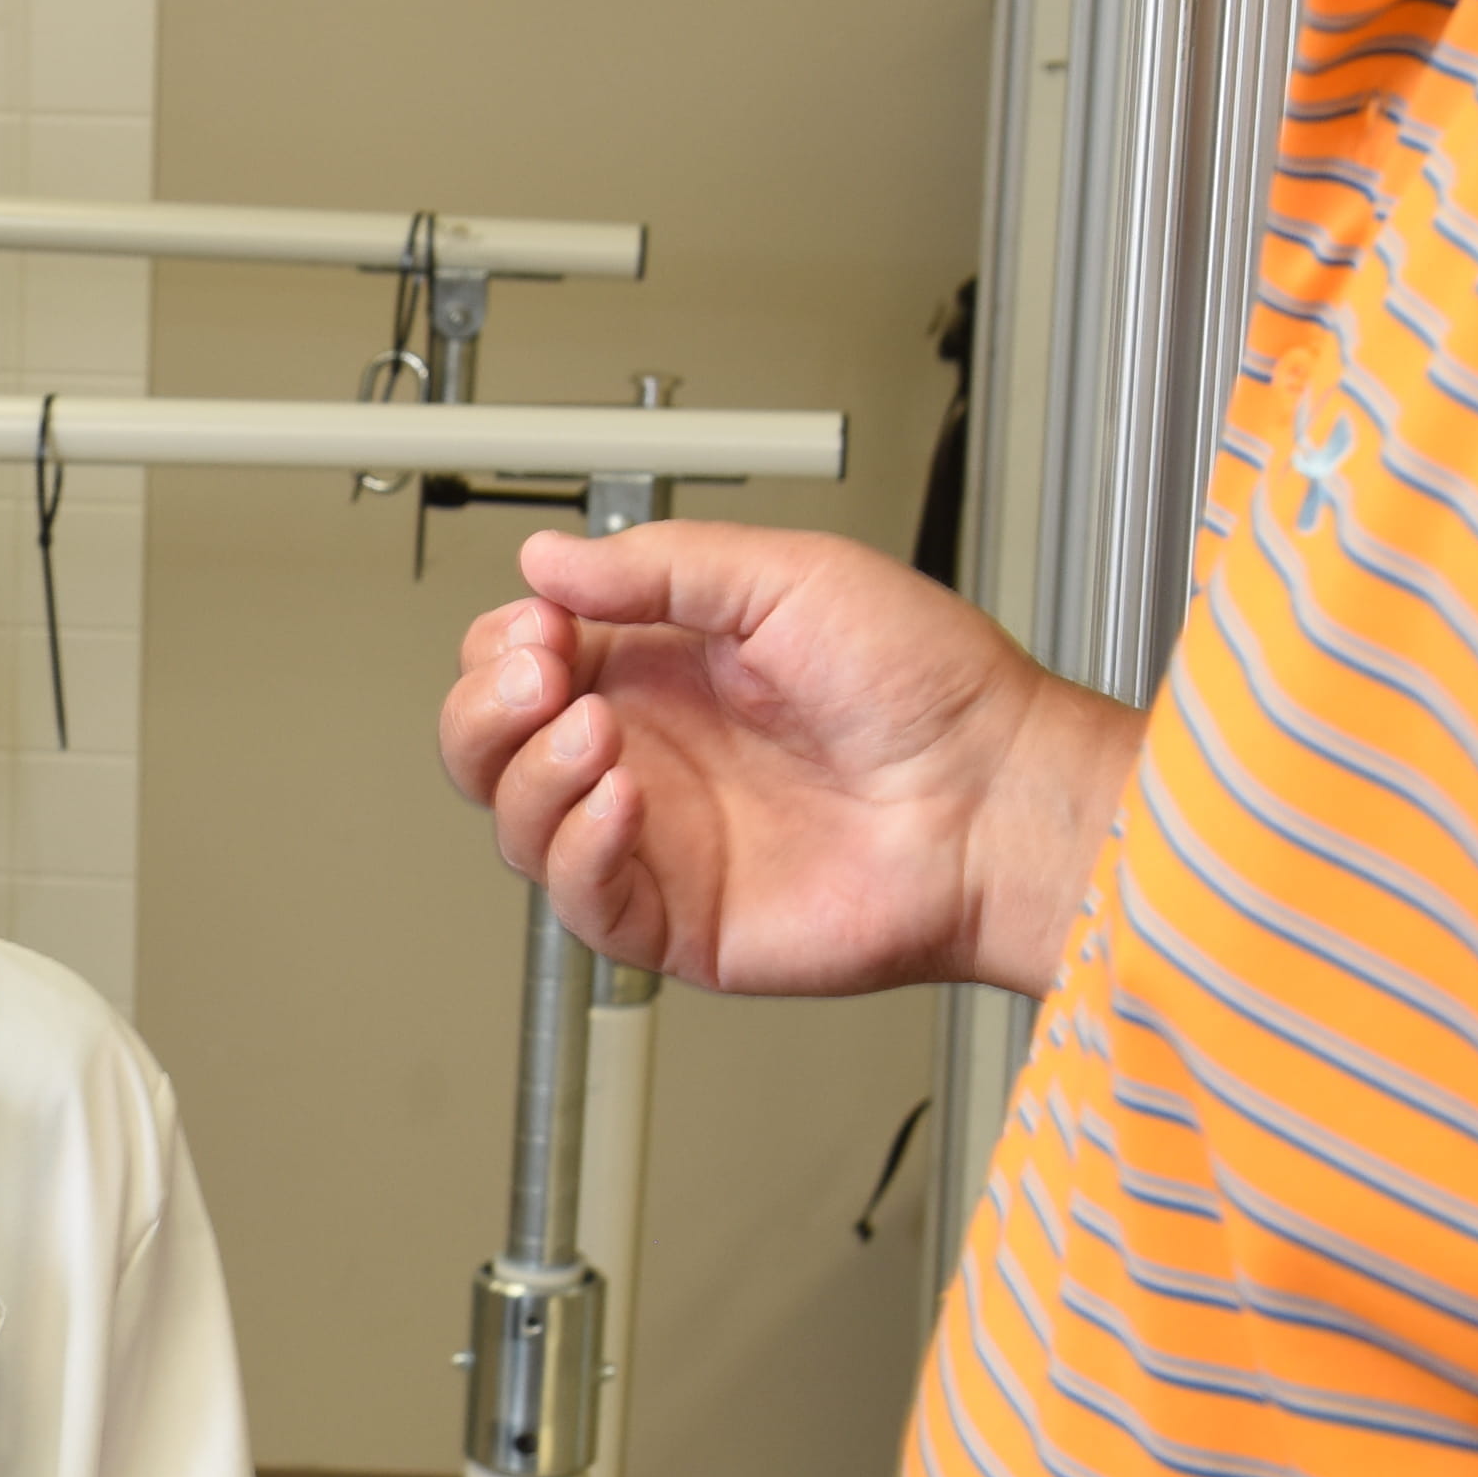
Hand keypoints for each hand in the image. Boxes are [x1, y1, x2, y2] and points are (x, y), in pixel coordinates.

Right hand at [435, 524, 1139, 1000]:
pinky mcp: (674, 918)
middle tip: (541, 676)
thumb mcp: (787, 576)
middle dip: (486, 706)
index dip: (507, 643)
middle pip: (491, 745)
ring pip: (516, 822)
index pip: (521, 661)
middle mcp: (646, 753)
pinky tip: (623, 801)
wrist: (990, 795)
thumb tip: (547, 558)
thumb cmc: (928, 686)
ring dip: (530, 773)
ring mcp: (655, 839)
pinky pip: (577, 899)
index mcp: (660, 668)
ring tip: (597, 735)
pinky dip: (576, 849)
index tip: (543, 622)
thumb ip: (658, 565)